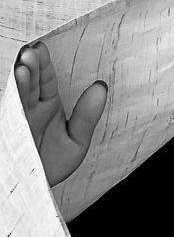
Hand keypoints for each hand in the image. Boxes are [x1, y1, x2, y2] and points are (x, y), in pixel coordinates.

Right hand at [12, 41, 107, 186]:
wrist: (34, 189)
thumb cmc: (53, 164)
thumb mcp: (76, 140)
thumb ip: (88, 115)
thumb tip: (101, 86)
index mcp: (47, 105)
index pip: (44, 79)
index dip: (43, 65)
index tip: (42, 48)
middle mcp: (27, 107)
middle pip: (26, 82)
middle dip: (28, 67)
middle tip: (31, 52)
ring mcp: (14, 117)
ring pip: (14, 94)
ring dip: (17, 80)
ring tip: (21, 66)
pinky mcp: (7, 125)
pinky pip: (6, 110)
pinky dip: (7, 99)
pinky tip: (11, 87)